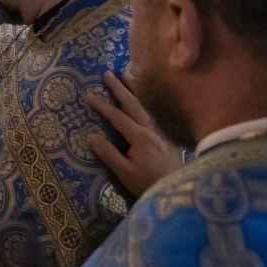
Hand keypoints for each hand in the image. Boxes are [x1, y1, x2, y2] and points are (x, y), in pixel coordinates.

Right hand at [86, 70, 183, 196]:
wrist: (178, 192)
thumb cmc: (148, 184)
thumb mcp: (124, 173)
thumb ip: (108, 154)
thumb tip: (91, 135)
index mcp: (140, 137)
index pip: (117, 116)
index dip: (102, 105)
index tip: (88, 95)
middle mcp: (151, 130)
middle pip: (133, 104)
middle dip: (120, 88)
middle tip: (107, 73)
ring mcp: (160, 133)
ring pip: (145, 107)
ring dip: (134, 91)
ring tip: (126, 75)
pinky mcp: (165, 138)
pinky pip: (152, 114)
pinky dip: (143, 102)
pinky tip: (140, 102)